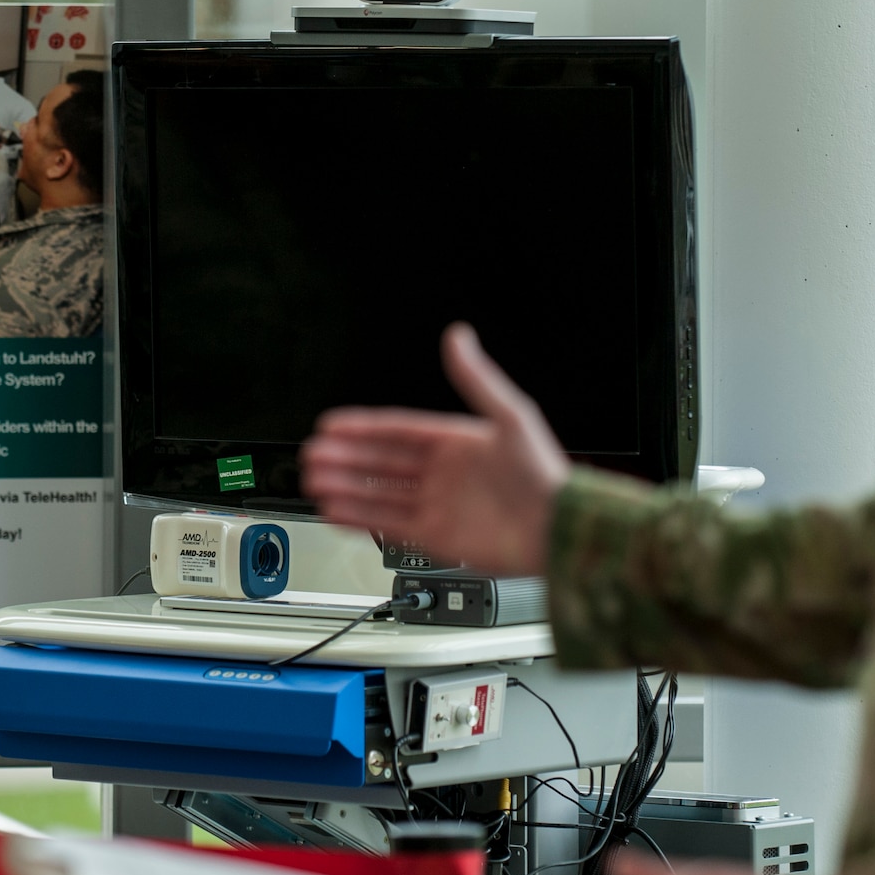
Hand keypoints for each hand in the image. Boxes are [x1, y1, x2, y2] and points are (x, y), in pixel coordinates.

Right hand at [299, 323, 569, 575]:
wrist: (559, 529)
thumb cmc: (543, 474)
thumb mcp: (511, 416)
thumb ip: (478, 379)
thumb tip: (459, 338)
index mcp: (456, 442)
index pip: (397, 430)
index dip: (364, 427)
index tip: (333, 423)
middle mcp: (443, 474)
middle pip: (382, 462)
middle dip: (346, 457)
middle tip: (314, 452)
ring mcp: (438, 505)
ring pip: (379, 493)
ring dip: (347, 486)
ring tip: (315, 480)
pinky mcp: (437, 537)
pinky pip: (389, 526)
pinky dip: (360, 518)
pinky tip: (336, 511)